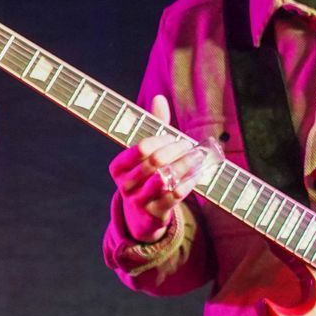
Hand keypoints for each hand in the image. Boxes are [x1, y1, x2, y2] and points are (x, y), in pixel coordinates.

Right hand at [107, 94, 204, 241]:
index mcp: (118, 167)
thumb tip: (159, 98)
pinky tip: (197, 174)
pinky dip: (188, 182)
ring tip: (198, 158)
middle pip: (155, 161)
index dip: (161, 140)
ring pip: (165, 178)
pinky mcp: (154, 214)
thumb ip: (153, 127)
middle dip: (177, 151)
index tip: (173, 137)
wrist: (140, 217)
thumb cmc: (145, 177)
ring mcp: (138, 201)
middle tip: (191, 146)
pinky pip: (174, 195)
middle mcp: (125, 185)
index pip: (141, 148)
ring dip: (186, 165)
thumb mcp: (144, 154)